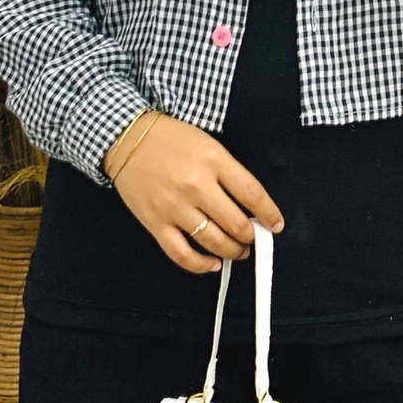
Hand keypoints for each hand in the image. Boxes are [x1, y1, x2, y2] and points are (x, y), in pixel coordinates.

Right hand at [104, 112, 284, 274]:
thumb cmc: (171, 139)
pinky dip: (201, 265)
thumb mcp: (208, 144)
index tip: (275, 224)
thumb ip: (229, 172)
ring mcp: (175, 206)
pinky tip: (212, 264)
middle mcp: (196, 185)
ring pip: (213, 241)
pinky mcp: (155, 223)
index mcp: (214, 160)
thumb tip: (249, 205)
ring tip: (238, 251)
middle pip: (236, 223)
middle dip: (251, 236)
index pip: (252, 194)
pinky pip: (182, 254)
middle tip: (253, 238)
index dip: (269, 213)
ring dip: (232, 251)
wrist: (127, 137)